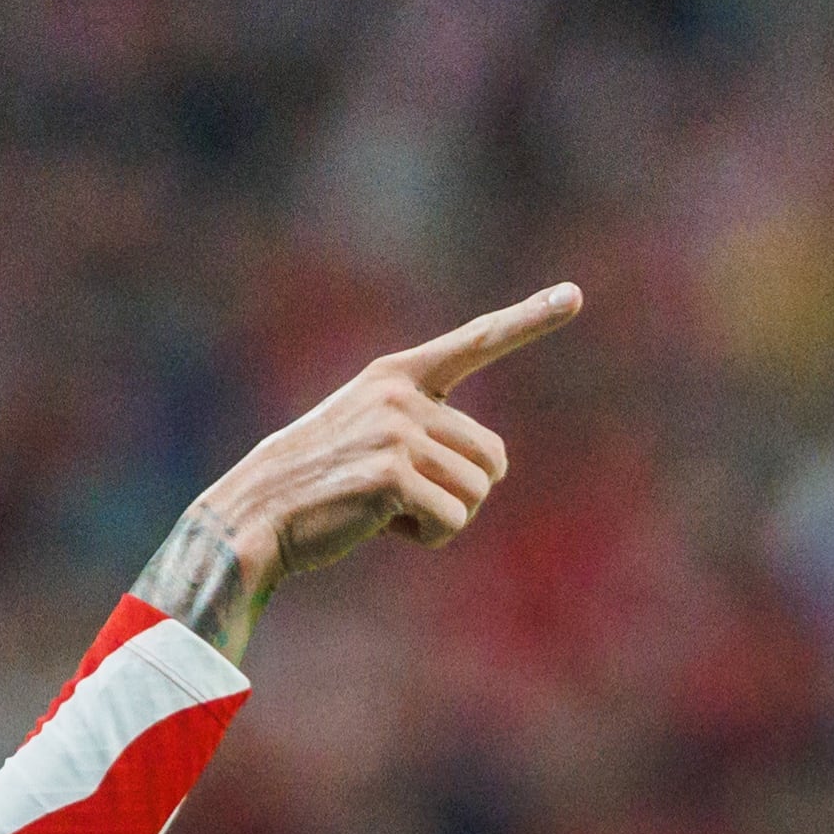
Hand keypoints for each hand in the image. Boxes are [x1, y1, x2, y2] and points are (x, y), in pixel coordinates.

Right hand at [141, 282, 581, 651]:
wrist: (259, 513)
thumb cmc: (322, 484)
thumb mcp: (372, 436)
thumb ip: (427, 431)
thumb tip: (494, 466)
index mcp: (398, 375)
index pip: (476, 341)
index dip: (529, 319)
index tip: (575, 296)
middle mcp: (401, 395)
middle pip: (493, 458)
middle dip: (463, 491)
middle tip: (406, 497)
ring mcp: (397, 432)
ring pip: (477, 493)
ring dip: (443, 517)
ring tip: (387, 509)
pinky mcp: (393, 475)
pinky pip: (452, 520)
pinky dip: (427, 537)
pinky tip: (382, 527)